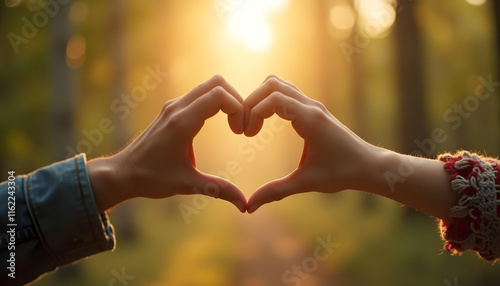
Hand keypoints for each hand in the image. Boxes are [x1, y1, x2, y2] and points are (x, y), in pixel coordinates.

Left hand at [88, 75, 246, 212]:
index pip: (219, 95)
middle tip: (241, 125)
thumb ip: (218, 189)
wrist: (122, 173)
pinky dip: (215, 102)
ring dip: (226, 100)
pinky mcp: (172, 110)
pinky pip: (200, 94)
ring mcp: (173, 106)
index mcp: (182, 122)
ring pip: (208, 86)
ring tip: (234, 125)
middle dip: (236, 100)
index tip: (240, 132)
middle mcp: (177, 108)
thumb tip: (244, 204)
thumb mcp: (187, 184)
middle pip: (217, 83)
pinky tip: (220, 123)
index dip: (238, 108)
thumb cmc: (151, 178)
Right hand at [244, 75, 377, 212]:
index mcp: (310, 119)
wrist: (369, 166)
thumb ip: (276, 191)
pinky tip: (266, 122)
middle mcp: (311, 107)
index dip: (254, 112)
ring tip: (253, 123)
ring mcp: (313, 105)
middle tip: (245, 127)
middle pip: (272, 84)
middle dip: (252, 101)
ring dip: (261, 98)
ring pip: (279, 85)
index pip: (274, 99)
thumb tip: (249, 207)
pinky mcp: (314, 110)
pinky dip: (271, 100)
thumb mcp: (306, 182)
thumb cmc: (342, 173)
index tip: (248, 135)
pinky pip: (287, 93)